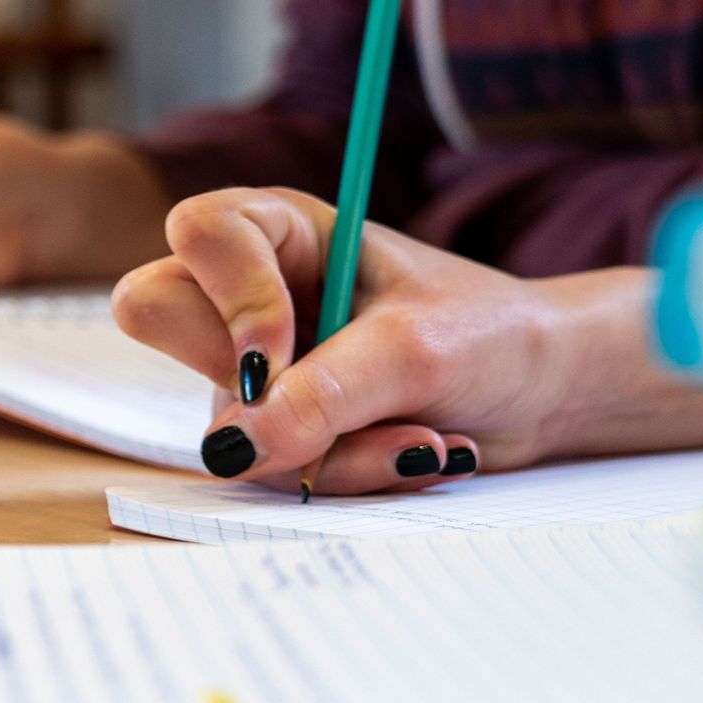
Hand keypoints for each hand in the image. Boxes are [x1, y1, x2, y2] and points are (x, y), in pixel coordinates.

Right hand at [112, 188, 702, 494]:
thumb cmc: (488, 336)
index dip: (229, 296)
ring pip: (227, 420)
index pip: (196, 233)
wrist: (543, 394)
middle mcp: (250, 291)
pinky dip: (348, 474)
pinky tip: (412, 453)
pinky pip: (270, 468)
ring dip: (331, 447)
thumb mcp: (414, 352)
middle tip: (329, 396)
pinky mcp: (275, 426)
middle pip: (159, 315)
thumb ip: (323, 395)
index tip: (283, 351)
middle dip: (249, 380)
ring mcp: (253, 365)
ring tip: (417, 435)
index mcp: (281, 229)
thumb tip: (235, 449)